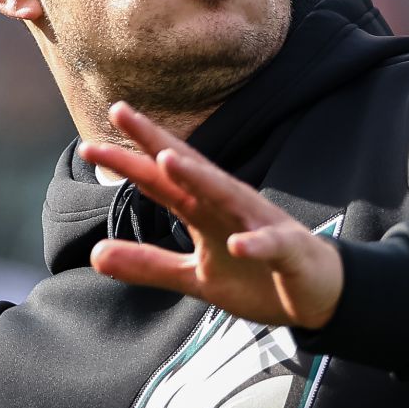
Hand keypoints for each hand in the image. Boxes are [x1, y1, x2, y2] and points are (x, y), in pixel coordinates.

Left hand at [79, 101, 343, 329]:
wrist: (319, 294)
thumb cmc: (255, 275)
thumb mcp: (194, 277)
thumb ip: (148, 265)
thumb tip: (95, 255)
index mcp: (205, 209)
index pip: (161, 178)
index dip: (129, 158)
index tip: (89, 144)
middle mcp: (229, 206)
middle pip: (188, 169)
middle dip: (154, 143)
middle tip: (119, 113)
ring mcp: (260, 225)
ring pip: (227, 195)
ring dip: (199, 178)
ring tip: (167, 161)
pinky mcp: (288, 251)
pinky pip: (271, 245)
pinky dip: (256, 244)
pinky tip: (239, 245)